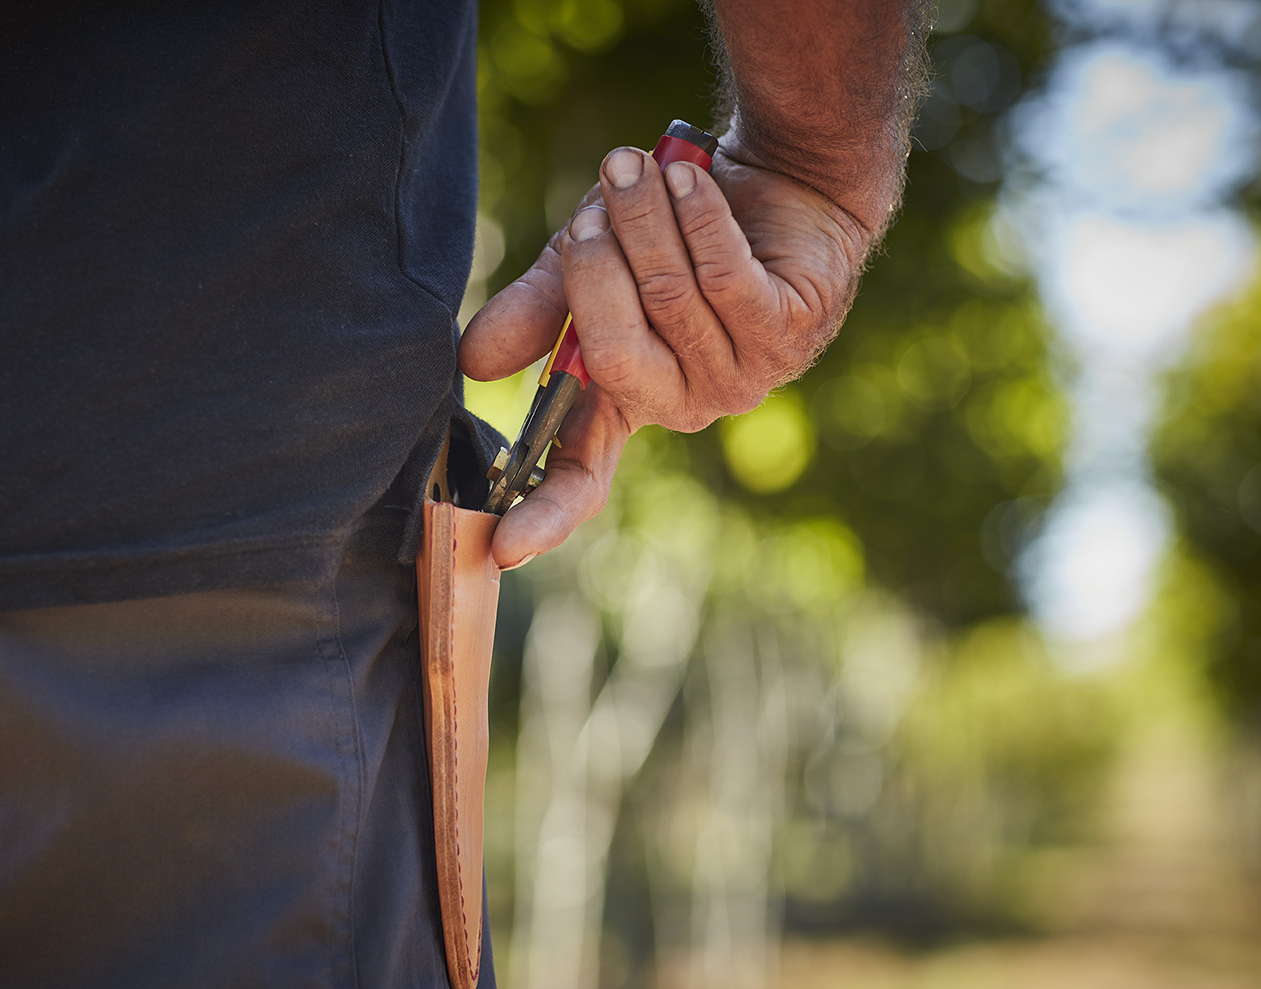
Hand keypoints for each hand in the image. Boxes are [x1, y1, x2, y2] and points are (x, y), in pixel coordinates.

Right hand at [459, 133, 876, 568]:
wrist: (779, 181)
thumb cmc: (670, 229)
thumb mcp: (586, 264)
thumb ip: (536, 311)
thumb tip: (471, 363)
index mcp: (628, 400)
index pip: (582, 474)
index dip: (545, 512)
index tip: (505, 548)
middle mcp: (686, 402)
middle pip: (616, 354)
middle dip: (596, 267)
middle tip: (593, 207)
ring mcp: (743, 375)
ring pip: (671, 300)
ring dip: (647, 220)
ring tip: (636, 167)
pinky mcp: (789, 333)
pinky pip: (725, 277)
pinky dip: (701, 218)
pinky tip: (693, 179)